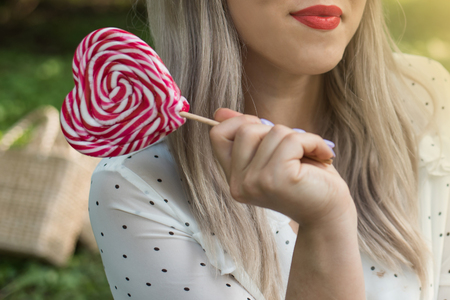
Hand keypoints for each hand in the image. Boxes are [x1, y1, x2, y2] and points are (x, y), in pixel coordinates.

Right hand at [209, 108, 355, 227]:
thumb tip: (220, 111)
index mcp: (235, 177)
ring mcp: (255, 183)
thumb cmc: (306, 180)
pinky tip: (322, 157)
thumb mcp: (274, 152)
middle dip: (276, 132)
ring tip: (310, 157)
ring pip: (272, 132)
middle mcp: (239, 184)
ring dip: (299, 138)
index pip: (218, 135)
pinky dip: (313, 142)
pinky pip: (292, 140)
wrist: (330, 214)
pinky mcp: (276, 178)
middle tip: (295, 152)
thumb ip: (248, 133)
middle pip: (246, 129)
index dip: (240, 123)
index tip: (266, 132)